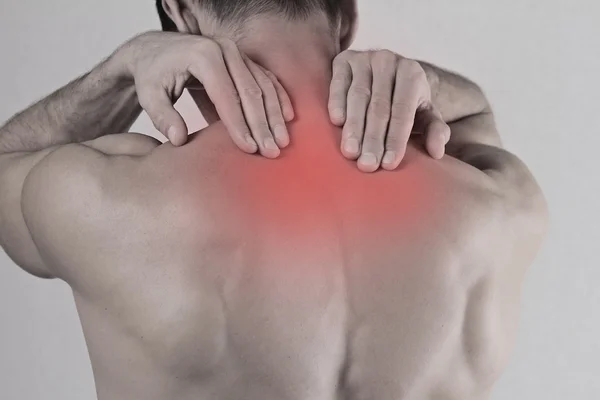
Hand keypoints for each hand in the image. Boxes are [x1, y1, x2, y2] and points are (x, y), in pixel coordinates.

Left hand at [119, 31, 293, 156]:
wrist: (156, 50)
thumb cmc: (152, 75)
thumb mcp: (150, 94)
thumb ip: (162, 116)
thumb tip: (178, 139)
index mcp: (203, 56)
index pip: (226, 96)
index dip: (238, 124)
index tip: (249, 148)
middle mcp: (225, 51)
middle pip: (250, 92)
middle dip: (262, 125)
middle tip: (271, 151)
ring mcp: (237, 54)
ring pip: (264, 86)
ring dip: (275, 115)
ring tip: (282, 141)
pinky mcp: (244, 60)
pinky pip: (267, 80)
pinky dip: (278, 99)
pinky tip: (287, 118)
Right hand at [328, 50, 450, 171]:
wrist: (385, 71)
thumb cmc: (404, 100)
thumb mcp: (424, 113)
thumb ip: (434, 130)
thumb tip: (437, 151)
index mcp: (412, 73)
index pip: (403, 111)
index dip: (396, 139)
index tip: (388, 164)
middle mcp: (388, 61)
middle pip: (379, 106)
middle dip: (373, 139)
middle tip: (367, 165)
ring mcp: (364, 58)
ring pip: (358, 97)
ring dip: (354, 127)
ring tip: (351, 152)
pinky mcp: (343, 60)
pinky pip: (338, 84)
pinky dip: (337, 103)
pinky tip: (337, 123)